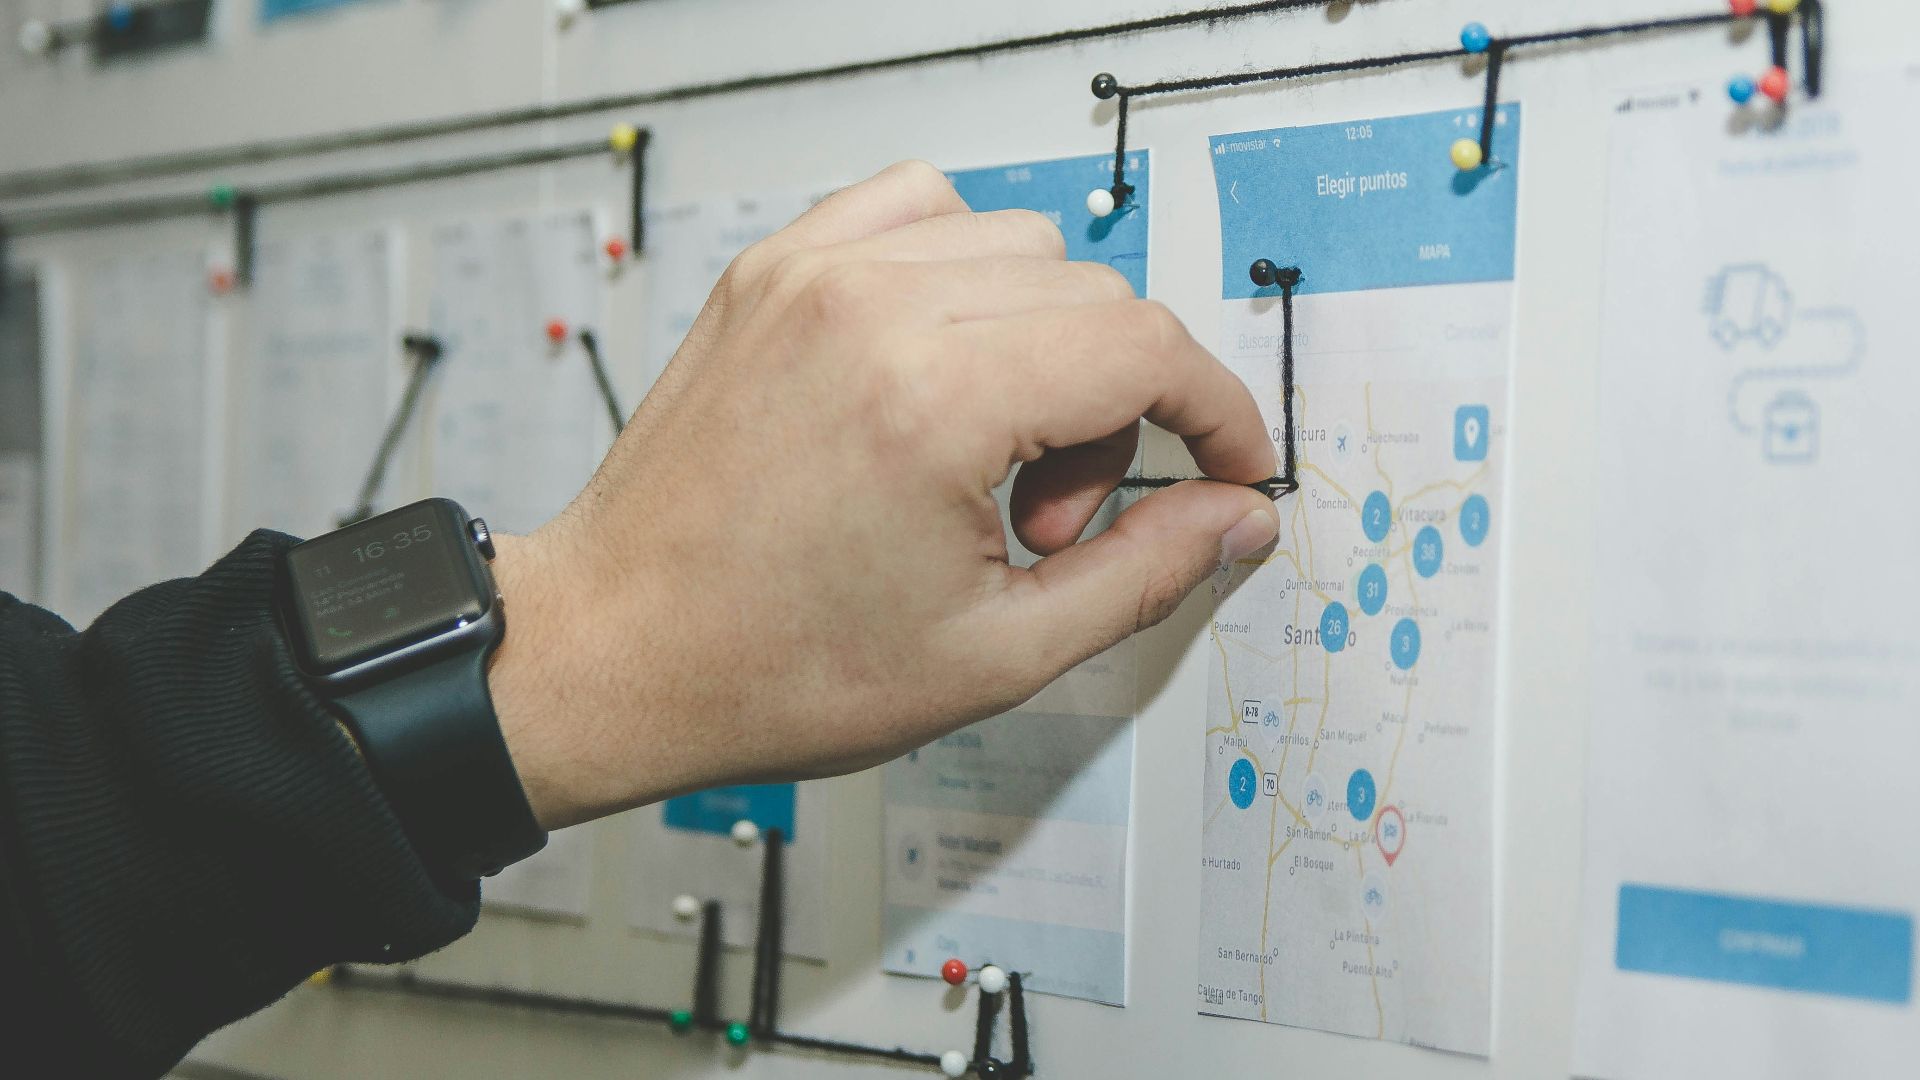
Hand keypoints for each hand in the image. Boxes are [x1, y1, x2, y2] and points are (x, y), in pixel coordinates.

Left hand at [487, 161, 1279, 828]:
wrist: (614, 650)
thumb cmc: (767, 666)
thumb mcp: (993, 656)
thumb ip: (1142, 574)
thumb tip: (1233, 515)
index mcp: (931, 401)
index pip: (1146, 347)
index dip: (1217, 412)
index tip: (1228, 465)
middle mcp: (870, 308)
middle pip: (1093, 295)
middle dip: (1118, 409)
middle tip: (1049, 521)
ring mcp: (812, 274)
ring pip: (1019, 243)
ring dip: (1044, 341)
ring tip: (984, 457)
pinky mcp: (772, 270)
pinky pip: (918, 207)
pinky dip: (961, 270)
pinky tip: (939, 366)